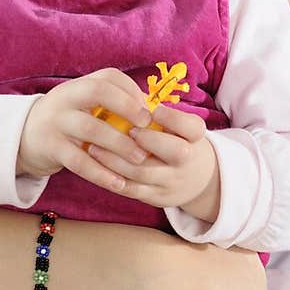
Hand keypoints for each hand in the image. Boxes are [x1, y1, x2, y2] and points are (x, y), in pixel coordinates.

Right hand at [18, 69, 153, 192]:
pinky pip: (79, 161)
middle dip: (126, 106)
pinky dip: (101, 173)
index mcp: (78, 86)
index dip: (131, 91)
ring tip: (140, 158)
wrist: (25, 137)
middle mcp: (66, 98)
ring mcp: (56, 122)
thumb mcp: (84, 106)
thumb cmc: (69, 122)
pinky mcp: (51, 148)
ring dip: (119, 144)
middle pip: (97, 92)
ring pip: (90, 128)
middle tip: (148, 128)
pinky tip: (120, 183)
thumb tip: (155, 113)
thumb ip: (113, 106)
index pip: (108, 78)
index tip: (150, 111)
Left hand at [89, 103, 219, 218]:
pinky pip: (131, 189)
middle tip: (127, 129)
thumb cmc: (176, 140)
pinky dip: (111, 178)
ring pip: (143, 173)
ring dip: (116, 160)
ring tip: (94, 147)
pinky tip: (95, 166)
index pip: (192, 127)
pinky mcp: (156, 197)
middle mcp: (187, 161)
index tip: (153, 109)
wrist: (195, 180)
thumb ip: (157, 113)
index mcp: (195, 138)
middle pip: (176, 152)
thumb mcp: (178, 126)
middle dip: (149, 140)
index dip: (173, 118)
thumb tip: (124, 92)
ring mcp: (171, 181)